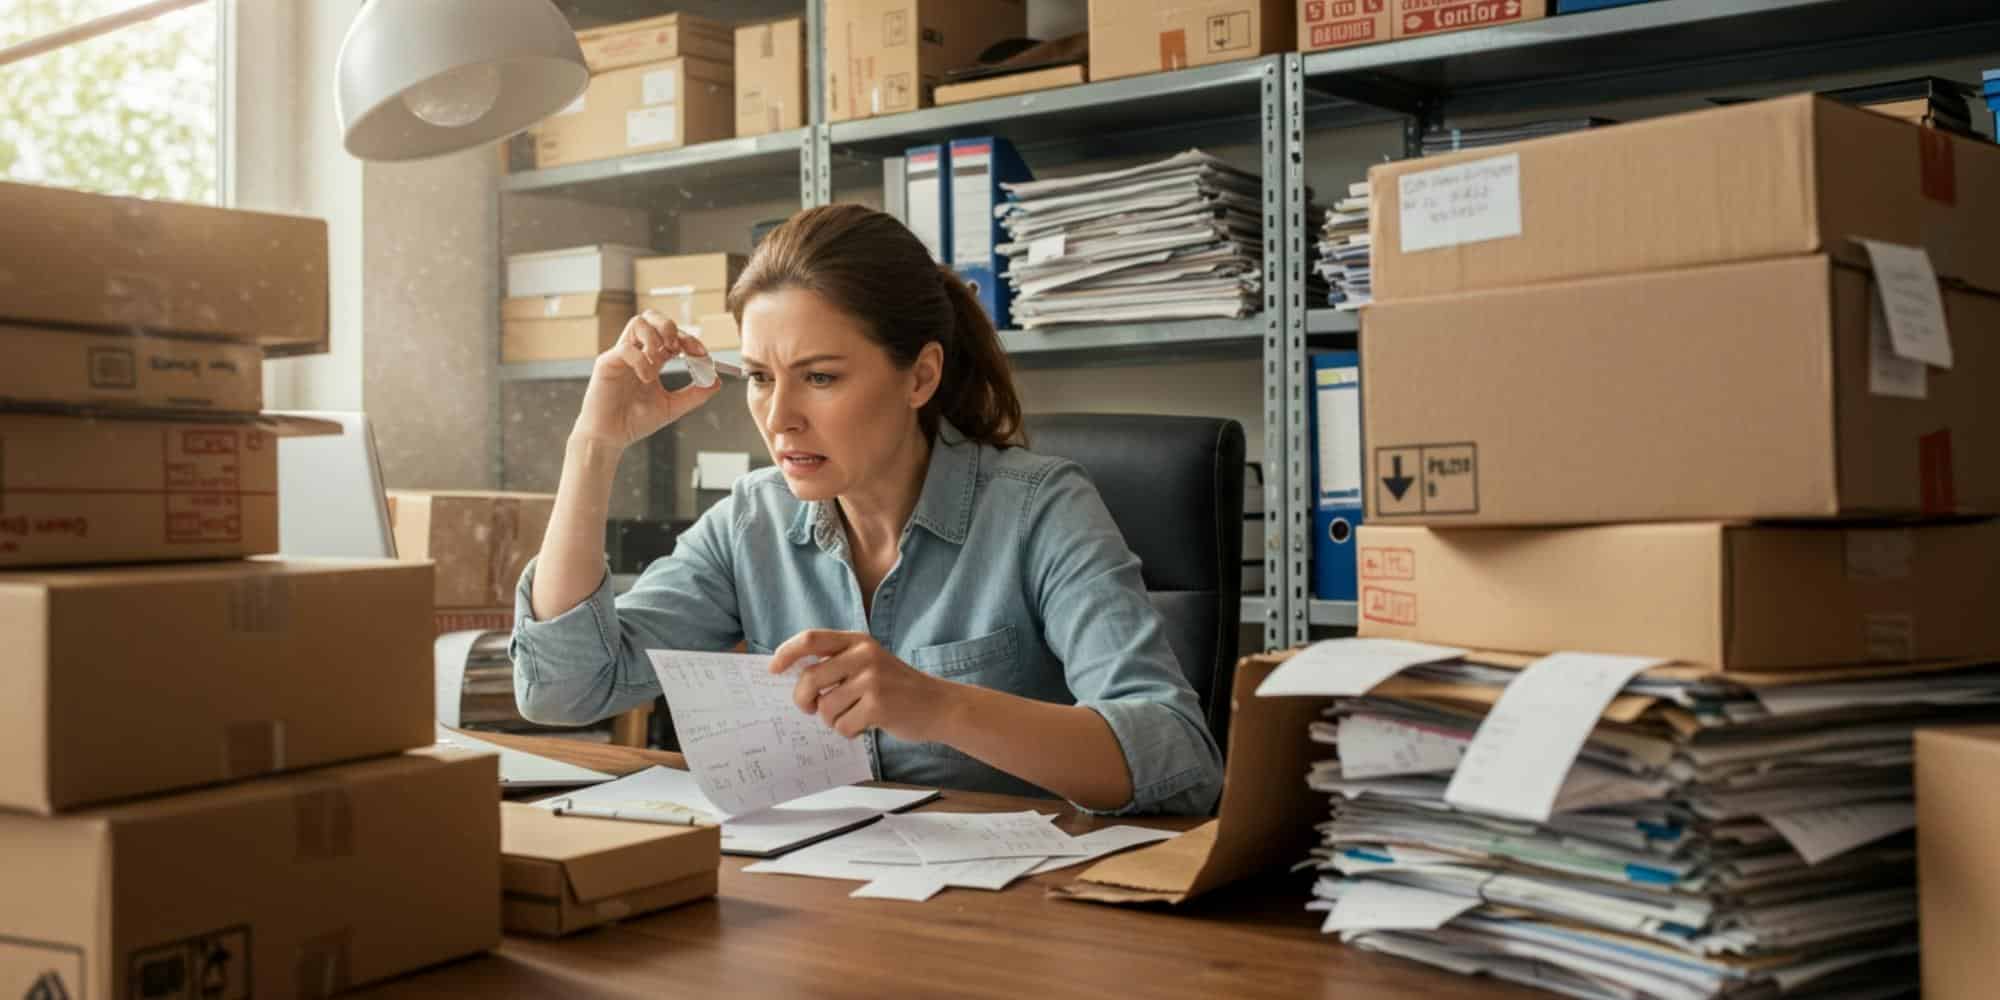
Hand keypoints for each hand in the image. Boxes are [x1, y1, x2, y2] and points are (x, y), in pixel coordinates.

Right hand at [571, 310, 721, 449]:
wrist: (610, 438)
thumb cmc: (635, 421)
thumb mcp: (672, 407)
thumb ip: (695, 395)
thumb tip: (717, 381)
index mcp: (652, 359)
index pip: (672, 336)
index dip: (689, 339)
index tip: (701, 353)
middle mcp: (637, 352)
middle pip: (653, 317)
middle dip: (670, 326)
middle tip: (678, 347)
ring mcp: (621, 355)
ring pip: (638, 322)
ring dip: (655, 338)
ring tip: (659, 362)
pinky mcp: (607, 363)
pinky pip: (625, 348)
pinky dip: (641, 360)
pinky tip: (646, 378)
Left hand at [768, 630, 951, 742]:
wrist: (938, 705)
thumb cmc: (896, 688)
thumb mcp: (870, 662)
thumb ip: (837, 663)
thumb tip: (791, 675)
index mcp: (858, 641)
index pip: (811, 639)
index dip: (786, 653)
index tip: (773, 669)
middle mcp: (864, 655)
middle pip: (809, 678)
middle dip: (802, 700)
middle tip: (809, 708)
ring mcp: (872, 680)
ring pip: (825, 708)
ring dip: (831, 720)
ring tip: (850, 717)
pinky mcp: (878, 705)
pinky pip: (842, 725)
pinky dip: (848, 732)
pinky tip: (864, 725)